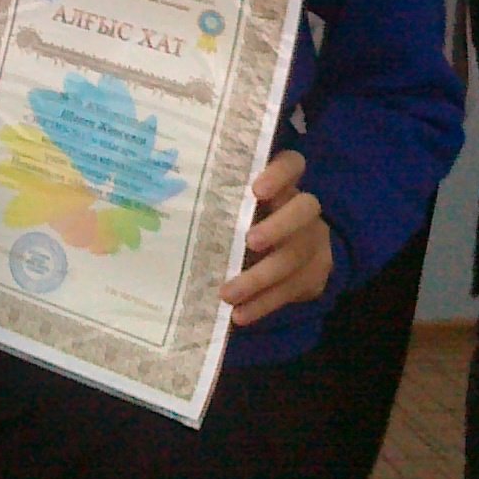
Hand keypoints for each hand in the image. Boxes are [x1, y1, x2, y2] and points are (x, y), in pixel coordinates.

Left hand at [219, 149, 332, 327]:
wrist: (293, 254)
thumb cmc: (246, 218)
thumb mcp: (237, 204)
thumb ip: (219, 199)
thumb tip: (164, 199)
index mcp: (283, 184)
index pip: (292, 163)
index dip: (280, 173)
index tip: (257, 189)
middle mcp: (303, 209)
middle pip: (305, 209)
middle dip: (278, 226)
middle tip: (250, 241)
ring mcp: (314, 242)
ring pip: (296, 256)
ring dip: (260, 278)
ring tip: (228, 295)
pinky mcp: (314, 275)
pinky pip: (291, 291)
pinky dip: (263, 304)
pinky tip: (240, 315)